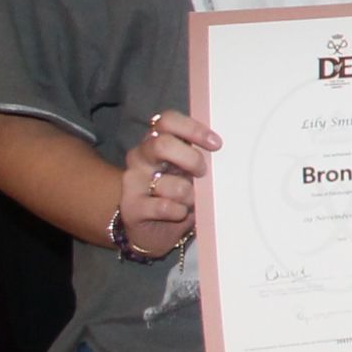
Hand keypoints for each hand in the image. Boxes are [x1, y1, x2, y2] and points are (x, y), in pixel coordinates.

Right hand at [117, 108, 218, 255]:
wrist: (155, 231)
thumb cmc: (179, 194)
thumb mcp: (191, 171)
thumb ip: (200, 156)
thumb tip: (221, 149)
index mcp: (156, 141)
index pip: (167, 120)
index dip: (192, 129)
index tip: (216, 144)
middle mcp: (140, 157)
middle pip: (161, 145)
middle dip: (191, 159)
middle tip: (203, 173)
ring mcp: (132, 181)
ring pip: (167, 183)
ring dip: (188, 195)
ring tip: (189, 201)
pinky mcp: (130, 207)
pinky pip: (164, 206)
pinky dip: (179, 212)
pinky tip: (179, 213)